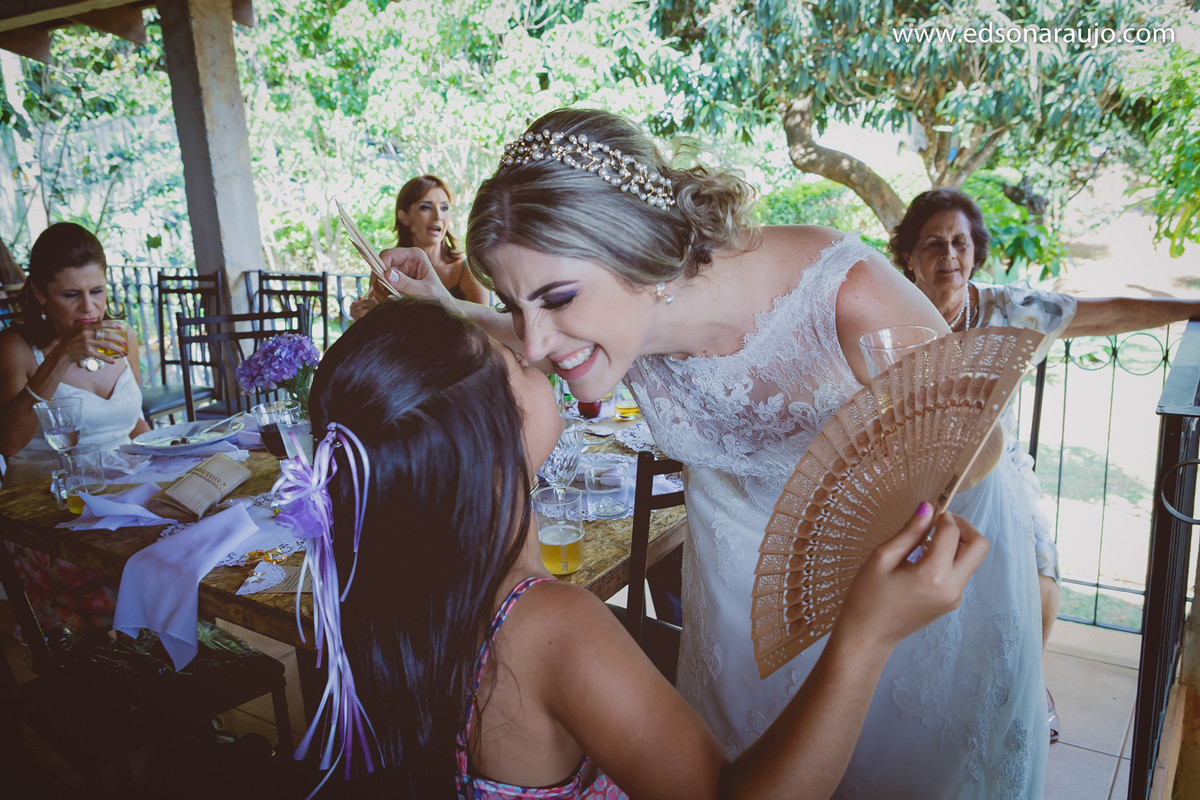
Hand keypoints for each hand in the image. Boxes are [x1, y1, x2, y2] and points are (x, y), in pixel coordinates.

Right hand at [53, 320, 128, 366]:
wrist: (62, 352)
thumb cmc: (72, 342)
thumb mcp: (78, 331)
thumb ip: (89, 329)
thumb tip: (103, 328)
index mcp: (85, 327)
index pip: (102, 323)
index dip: (112, 325)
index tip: (121, 327)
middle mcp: (87, 333)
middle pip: (107, 335)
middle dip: (118, 339)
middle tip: (125, 342)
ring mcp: (87, 342)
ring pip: (107, 345)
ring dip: (117, 349)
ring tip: (123, 352)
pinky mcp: (87, 351)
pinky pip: (101, 355)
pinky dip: (108, 359)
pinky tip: (113, 361)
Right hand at [346, 247, 454, 320]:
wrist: (442, 307)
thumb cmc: (437, 297)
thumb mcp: (423, 291)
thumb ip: (406, 283)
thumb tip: (387, 275)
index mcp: (415, 255)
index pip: (389, 254)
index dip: (381, 266)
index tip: (381, 282)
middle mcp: (405, 259)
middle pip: (381, 264)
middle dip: (379, 279)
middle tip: (381, 295)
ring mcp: (400, 268)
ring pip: (379, 275)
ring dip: (380, 288)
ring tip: (388, 299)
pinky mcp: (396, 279)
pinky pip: (382, 283)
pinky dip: (382, 292)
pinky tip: (389, 300)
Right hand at [838, 505, 988, 650]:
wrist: (868, 636)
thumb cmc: (868, 596)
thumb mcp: (882, 558)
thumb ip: (909, 532)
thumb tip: (928, 507)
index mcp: (933, 575)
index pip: (951, 533)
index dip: (942, 516)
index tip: (927, 512)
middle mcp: (952, 587)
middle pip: (979, 546)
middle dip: (963, 527)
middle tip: (939, 523)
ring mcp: (955, 598)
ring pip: (972, 559)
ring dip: (956, 544)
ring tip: (925, 543)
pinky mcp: (952, 603)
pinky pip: (960, 572)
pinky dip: (949, 559)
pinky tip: (923, 561)